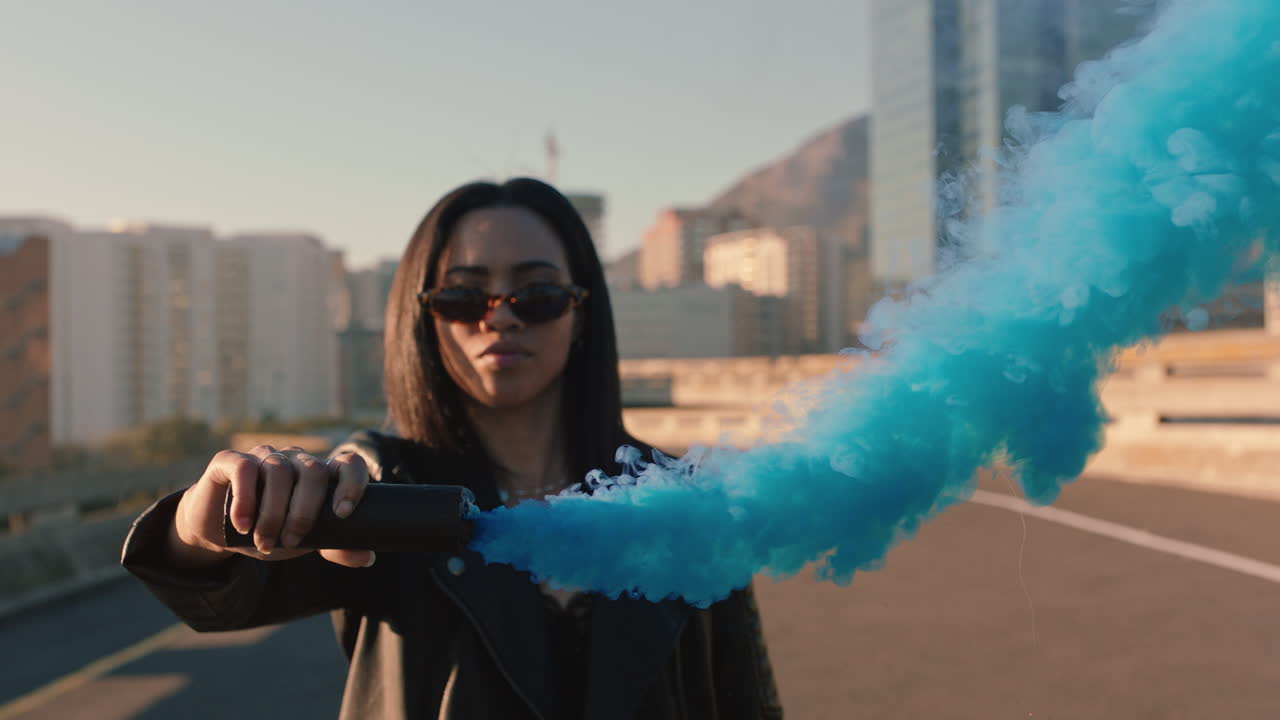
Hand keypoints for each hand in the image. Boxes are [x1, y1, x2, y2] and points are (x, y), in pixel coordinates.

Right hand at [170, 444, 374, 568]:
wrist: (218, 531)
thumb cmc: (270, 531)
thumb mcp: (305, 542)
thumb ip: (335, 546)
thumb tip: (368, 557)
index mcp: (320, 474)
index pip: (348, 464)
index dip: (352, 483)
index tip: (342, 514)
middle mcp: (295, 459)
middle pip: (313, 472)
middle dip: (304, 512)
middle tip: (290, 542)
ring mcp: (264, 455)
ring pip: (279, 471)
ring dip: (273, 513)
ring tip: (264, 541)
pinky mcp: (231, 459)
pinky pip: (244, 469)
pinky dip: (245, 499)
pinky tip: (243, 524)